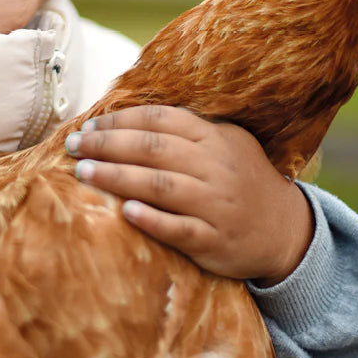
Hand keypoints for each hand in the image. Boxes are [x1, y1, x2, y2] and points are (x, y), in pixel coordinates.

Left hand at [64, 106, 312, 284]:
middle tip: (74, 145)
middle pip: (153, 149)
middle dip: (108, 145)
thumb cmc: (240, 177)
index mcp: (214, 136)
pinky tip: (124, 212)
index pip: (160, 120)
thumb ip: (186, 128)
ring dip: (117, 177)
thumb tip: (125, 116)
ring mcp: (216, 203)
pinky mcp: (214, 240)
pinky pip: (179, 229)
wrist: (284, 228)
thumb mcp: (225, 141)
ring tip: (83, 173)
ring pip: (160, 186)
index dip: (120, 120)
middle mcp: (215, 166)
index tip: (89, 125)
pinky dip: (152, 220)